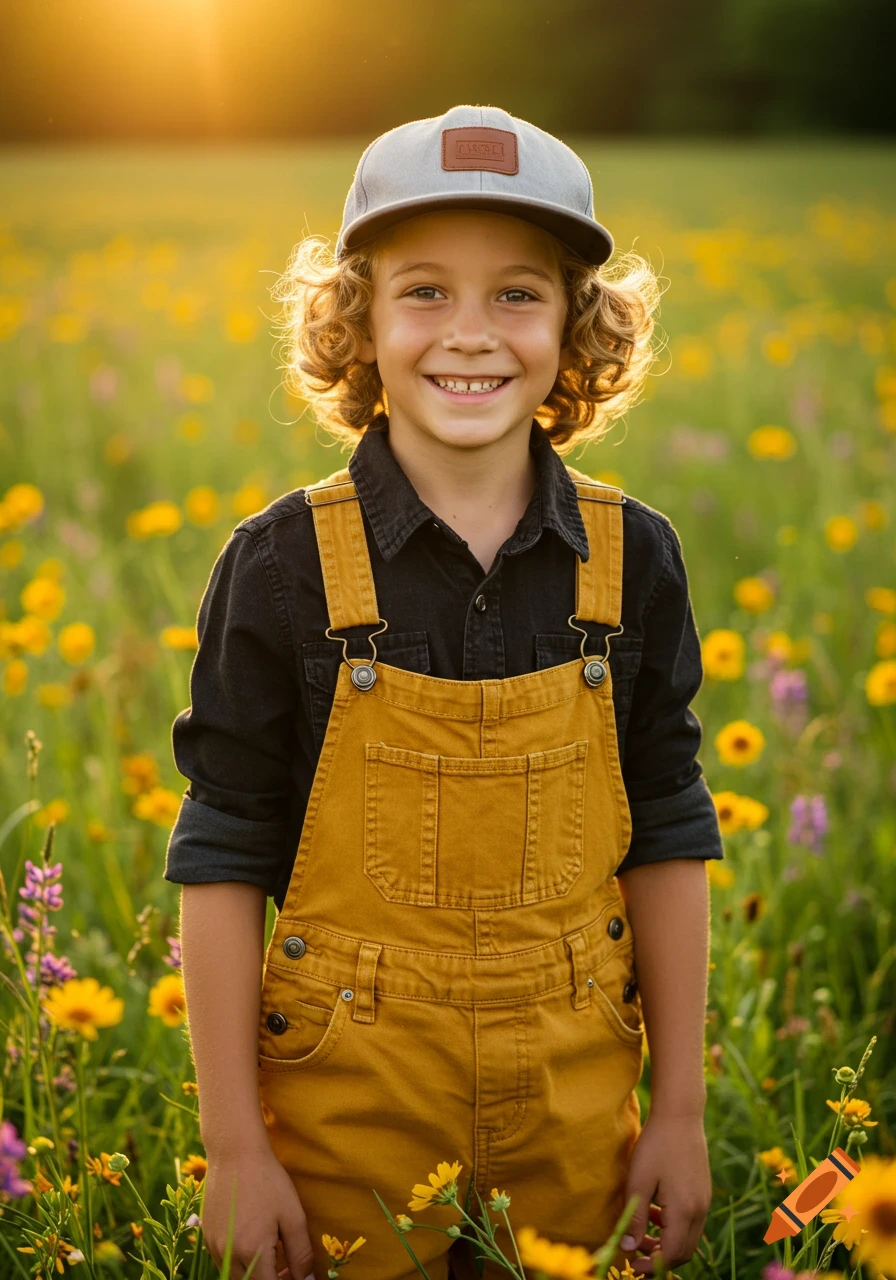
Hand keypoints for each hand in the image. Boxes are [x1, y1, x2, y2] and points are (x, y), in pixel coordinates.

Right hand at [201, 1147, 316, 1279]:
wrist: (234, 1152)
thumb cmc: (268, 1180)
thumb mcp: (292, 1215)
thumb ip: (300, 1253)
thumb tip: (307, 1279)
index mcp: (252, 1251)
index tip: (296, 1274)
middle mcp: (228, 1254)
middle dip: (270, 1279)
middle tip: (288, 1267)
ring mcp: (214, 1246)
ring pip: (235, 1276)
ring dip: (254, 1273)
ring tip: (273, 1253)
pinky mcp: (208, 1236)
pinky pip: (224, 1262)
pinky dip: (240, 1262)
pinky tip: (254, 1241)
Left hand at [618, 1112, 711, 1275]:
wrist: (680, 1115)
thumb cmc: (656, 1145)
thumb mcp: (639, 1181)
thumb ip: (635, 1218)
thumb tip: (626, 1248)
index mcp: (684, 1210)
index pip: (671, 1254)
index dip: (651, 1266)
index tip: (633, 1265)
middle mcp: (699, 1210)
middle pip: (683, 1252)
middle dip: (659, 1258)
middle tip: (636, 1252)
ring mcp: (704, 1201)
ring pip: (688, 1238)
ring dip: (666, 1242)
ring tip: (642, 1230)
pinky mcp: (703, 1192)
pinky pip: (691, 1222)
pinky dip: (674, 1227)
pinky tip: (656, 1211)